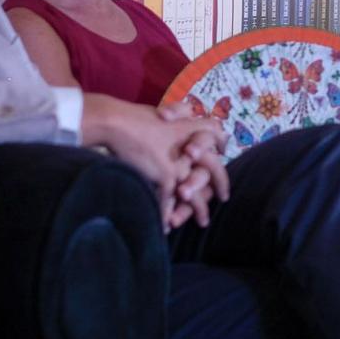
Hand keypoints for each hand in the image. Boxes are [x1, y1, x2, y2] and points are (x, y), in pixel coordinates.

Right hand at [83, 96, 217, 228]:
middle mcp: (191, 146)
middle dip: (221, 185)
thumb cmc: (133, 117)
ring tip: (202, 222)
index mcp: (191, 129)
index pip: (217, 134)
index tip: (223, 154)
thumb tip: (187, 114)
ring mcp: (180, 163)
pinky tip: (168, 227)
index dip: (222, 144)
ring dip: (199, 209)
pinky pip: (171, 201)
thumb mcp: (161, 111)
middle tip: (223, 198)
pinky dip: (168, 216)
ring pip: (196, 192)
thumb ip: (178, 114)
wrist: (116, 123)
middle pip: (215, 168)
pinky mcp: (167, 176)